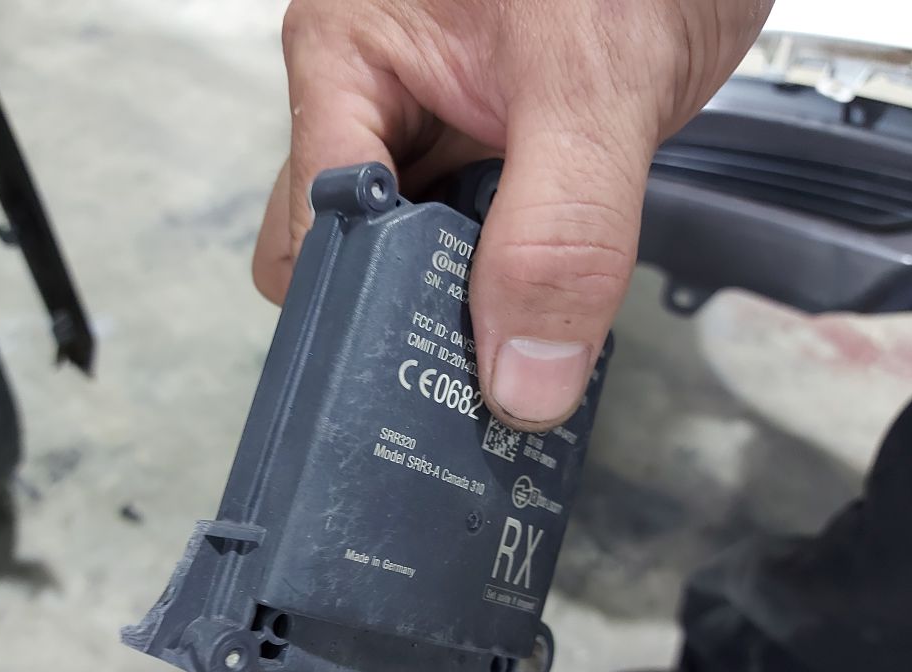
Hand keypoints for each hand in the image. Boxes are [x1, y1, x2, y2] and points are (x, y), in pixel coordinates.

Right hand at [253, 0, 770, 429]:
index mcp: (348, 54)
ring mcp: (433, 136)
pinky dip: (509, 293)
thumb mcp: (592, 86)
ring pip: (410, 263)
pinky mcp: (489, 161)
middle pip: (346, 252)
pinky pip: (475, 255)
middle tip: (481, 362)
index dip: (367, 299)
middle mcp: (375, 102)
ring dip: (465, 309)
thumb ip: (558, 233)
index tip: (427, 369)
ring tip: (525, 336)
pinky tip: (548, 302)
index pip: (319, 218)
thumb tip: (522, 376)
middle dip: (406, 314)